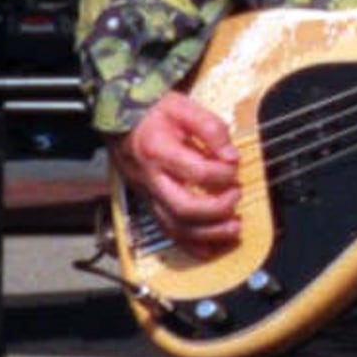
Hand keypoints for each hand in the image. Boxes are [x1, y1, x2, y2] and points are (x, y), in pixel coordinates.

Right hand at [119, 93, 240, 254]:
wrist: (119, 117)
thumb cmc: (152, 113)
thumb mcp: (183, 107)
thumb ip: (211, 128)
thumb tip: (231, 154)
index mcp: (159, 152)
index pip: (196, 171)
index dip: (223, 173)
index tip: (235, 167)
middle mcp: (150, 178)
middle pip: (183, 208)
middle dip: (217, 210)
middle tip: (236, 198)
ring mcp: (147, 194)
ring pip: (173, 226)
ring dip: (207, 234)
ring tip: (233, 229)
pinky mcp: (148, 202)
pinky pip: (165, 230)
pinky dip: (189, 244)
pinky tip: (210, 249)